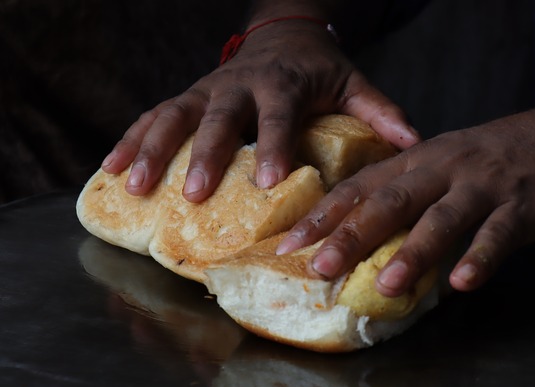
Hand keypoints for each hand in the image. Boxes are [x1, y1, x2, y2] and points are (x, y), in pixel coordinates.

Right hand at [101, 18, 418, 201]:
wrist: (283, 36)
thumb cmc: (319, 71)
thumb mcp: (353, 84)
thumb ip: (380, 111)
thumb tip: (414, 141)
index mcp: (282, 85)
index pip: (277, 116)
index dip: (271, 146)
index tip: (268, 181)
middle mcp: (239, 85)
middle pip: (216, 116)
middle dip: (203, 154)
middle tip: (194, 194)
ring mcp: (208, 89)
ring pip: (172, 114)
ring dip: (151, 149)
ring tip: (134, 186)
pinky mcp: (188, 96)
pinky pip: (153, 115)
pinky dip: (131, 140)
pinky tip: (111, 170)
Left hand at [277, 108, 534, 294]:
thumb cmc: (495, 159)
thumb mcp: (443, 163)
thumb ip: (408, 194)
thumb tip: (361, 239)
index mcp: (419, 161)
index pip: (362, 186)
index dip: (325, 214)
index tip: (290, 244)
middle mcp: (444, 169)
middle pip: (392, 201)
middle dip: (353, 234)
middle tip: (321, 266)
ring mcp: (483, 186)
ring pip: (442, 218)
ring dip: (412, 253)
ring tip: (384, 285)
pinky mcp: (521, 204)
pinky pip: (498, 233)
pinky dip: (480, 257)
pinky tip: (463, 283)